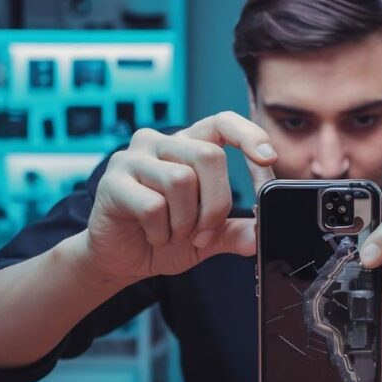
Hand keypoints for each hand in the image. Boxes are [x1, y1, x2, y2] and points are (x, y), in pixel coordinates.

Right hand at [81, 112, 276, 283]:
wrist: (120, 259)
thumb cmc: (163, 237)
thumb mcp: (208, 237)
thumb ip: (234, 231)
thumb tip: (259, 233)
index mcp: (188, 145)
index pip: (222, 122)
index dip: (249, 135)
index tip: (269, 159)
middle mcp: (160, 143)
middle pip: (208, 156)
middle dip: (216, 204)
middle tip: (204, 232)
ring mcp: (133, 158)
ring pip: (182, 180)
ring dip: (185, 221)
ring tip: (173, 234)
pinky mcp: (112, 181)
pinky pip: (153, 205)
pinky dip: (161, 231)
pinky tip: (154, 236)